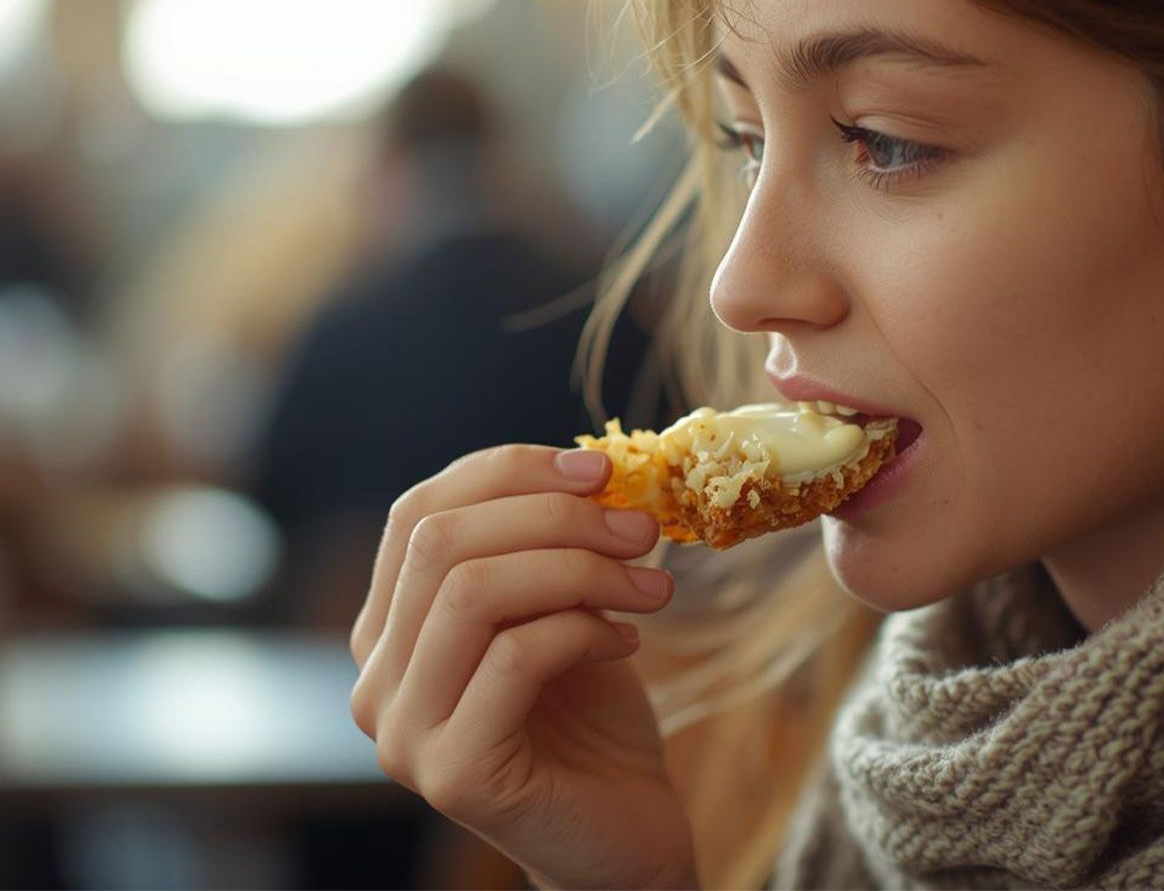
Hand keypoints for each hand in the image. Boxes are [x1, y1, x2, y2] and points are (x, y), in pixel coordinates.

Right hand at [349, 444, 697, 888]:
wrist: (622, 838)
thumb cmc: (592, 720)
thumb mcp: (564, 609)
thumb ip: (551, 545)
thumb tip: (591, 463)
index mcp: (387, 630)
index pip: (417, 512)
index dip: (508, 473)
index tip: (600, 467)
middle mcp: (374, 679)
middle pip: (440, 543)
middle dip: (554, 516)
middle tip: (642, 526)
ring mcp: (403, 732)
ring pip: (471, 593)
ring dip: (579, 568)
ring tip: (650, 584)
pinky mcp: (452, 773)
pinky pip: (515, 658)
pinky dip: (583, 629)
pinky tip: (629, 639)